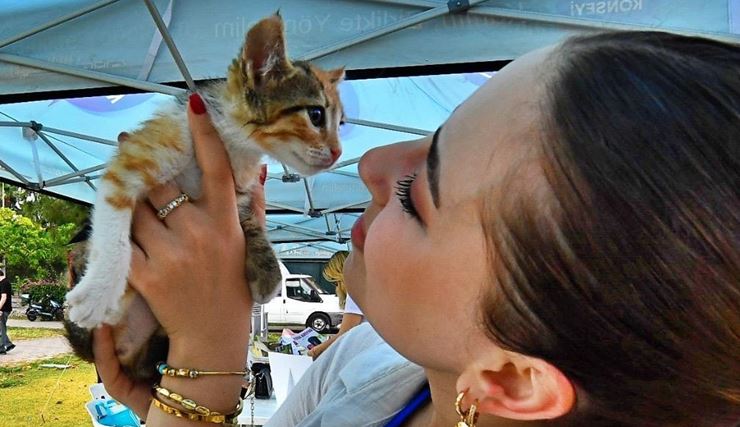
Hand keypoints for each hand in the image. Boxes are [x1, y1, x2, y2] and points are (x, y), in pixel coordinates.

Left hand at [128, 95, 250, 349]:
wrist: (213, 337)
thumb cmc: (232, 288)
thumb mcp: (249, 246)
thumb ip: (252, 207)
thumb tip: (257, 170)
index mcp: (226, 223)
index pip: (216, 169)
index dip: (204, 134)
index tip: (192, 104)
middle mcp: (199, 233)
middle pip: (161, 185)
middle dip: (147, 173)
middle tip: (134, 157)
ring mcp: (170, 253)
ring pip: (137, 210)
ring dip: (133, 206)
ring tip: (133, 206)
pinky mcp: (145, 273)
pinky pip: (123, 239)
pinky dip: (123, 235)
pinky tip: (128, 235)